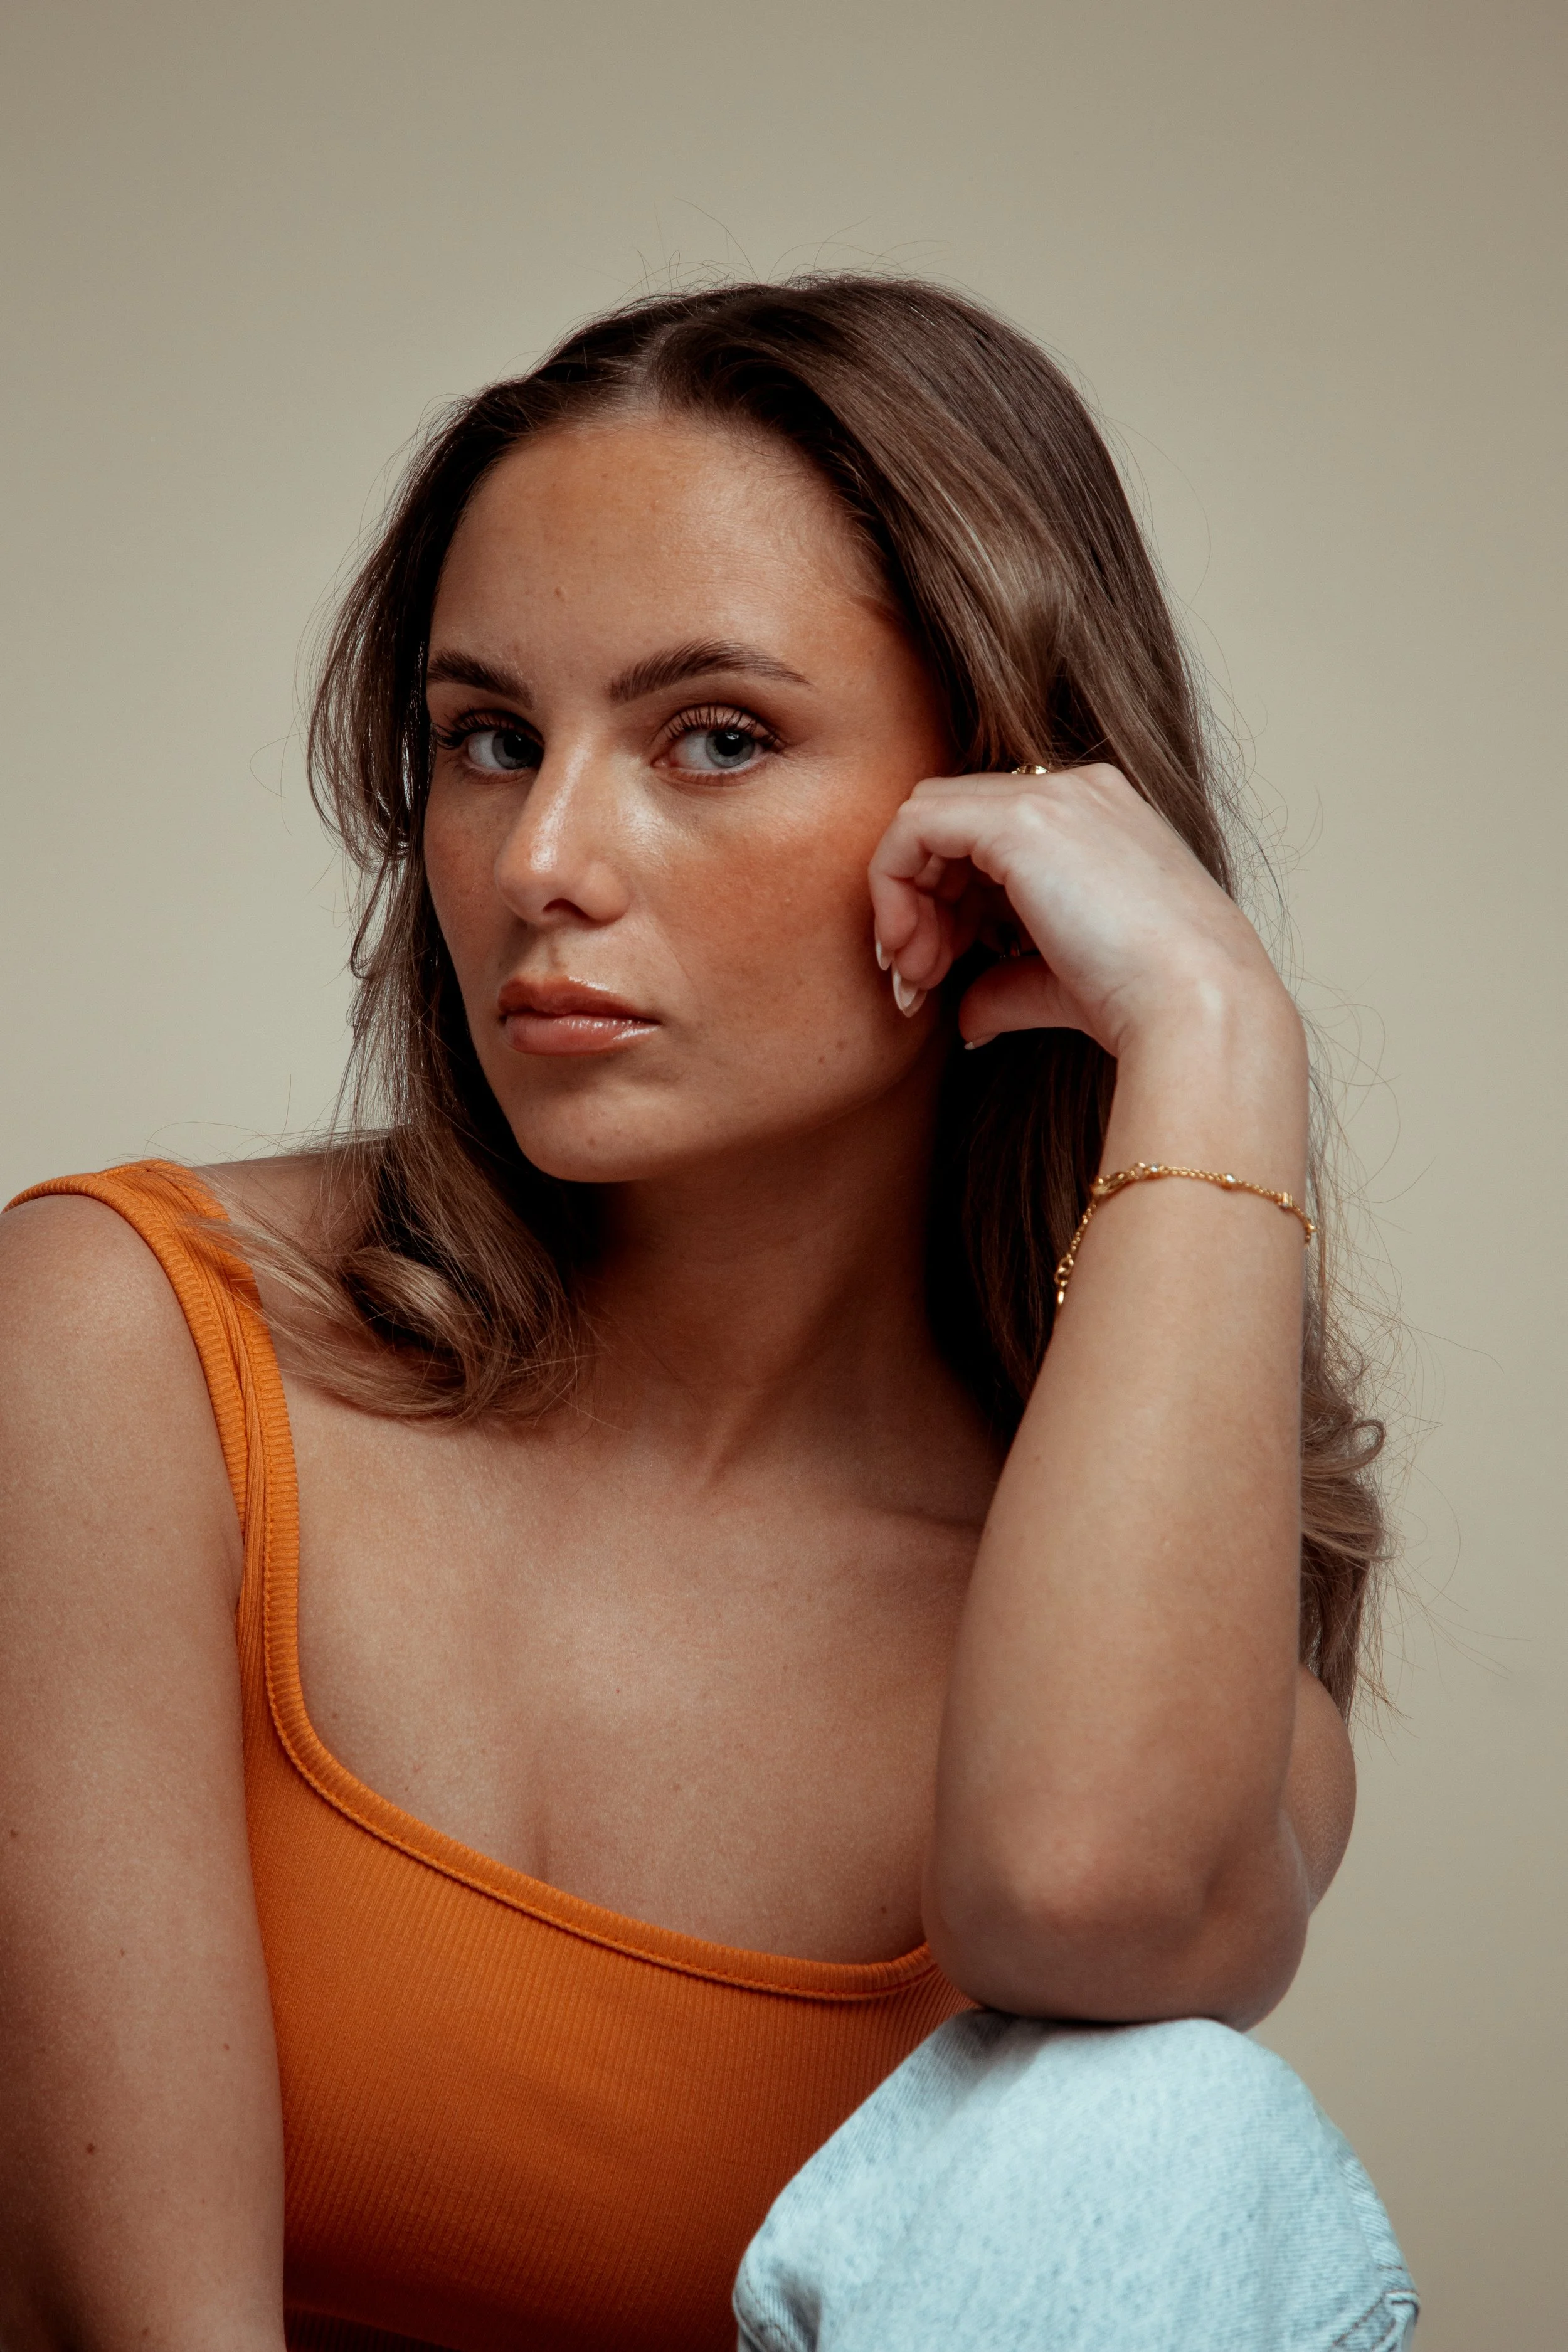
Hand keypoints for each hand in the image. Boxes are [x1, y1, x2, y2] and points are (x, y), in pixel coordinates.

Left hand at [867, 763, 1287, 1056]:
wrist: (1194, 1007)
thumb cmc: (1150, 1004)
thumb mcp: (1063, 982)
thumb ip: (1006, 981)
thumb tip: (964, 1016)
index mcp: (1096, 816)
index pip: (985, 834)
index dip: (945, 903)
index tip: (938, 975)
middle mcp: (1075, 792)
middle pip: (949, 823)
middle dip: (916, 905)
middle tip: (917, 981)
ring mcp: (1050, 797)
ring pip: (924, 819)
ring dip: (902, 903)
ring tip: (917, 980)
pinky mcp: (1021, 820)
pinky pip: (915, 827)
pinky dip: (893, 887)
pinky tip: (911, 952)